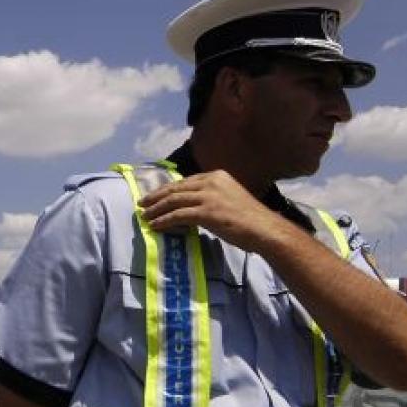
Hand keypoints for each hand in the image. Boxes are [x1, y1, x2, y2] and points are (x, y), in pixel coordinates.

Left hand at [137, 170, 289, 252]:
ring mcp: (208, 196)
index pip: (184, 182)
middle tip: (142, 204)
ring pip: (173, 201)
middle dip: (156, 197)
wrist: (264, 229)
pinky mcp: (206, 212)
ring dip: (156, 209)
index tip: (154, 196)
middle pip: (175, 188)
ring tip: (145, 216)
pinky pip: (178, 215)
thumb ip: (210, 198)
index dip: (167, 189)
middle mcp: (211, 182)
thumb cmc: (249, 219)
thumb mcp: (228, 199)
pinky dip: (164, 220)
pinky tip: (156, 226)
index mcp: (216, 176)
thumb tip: (190, 207)